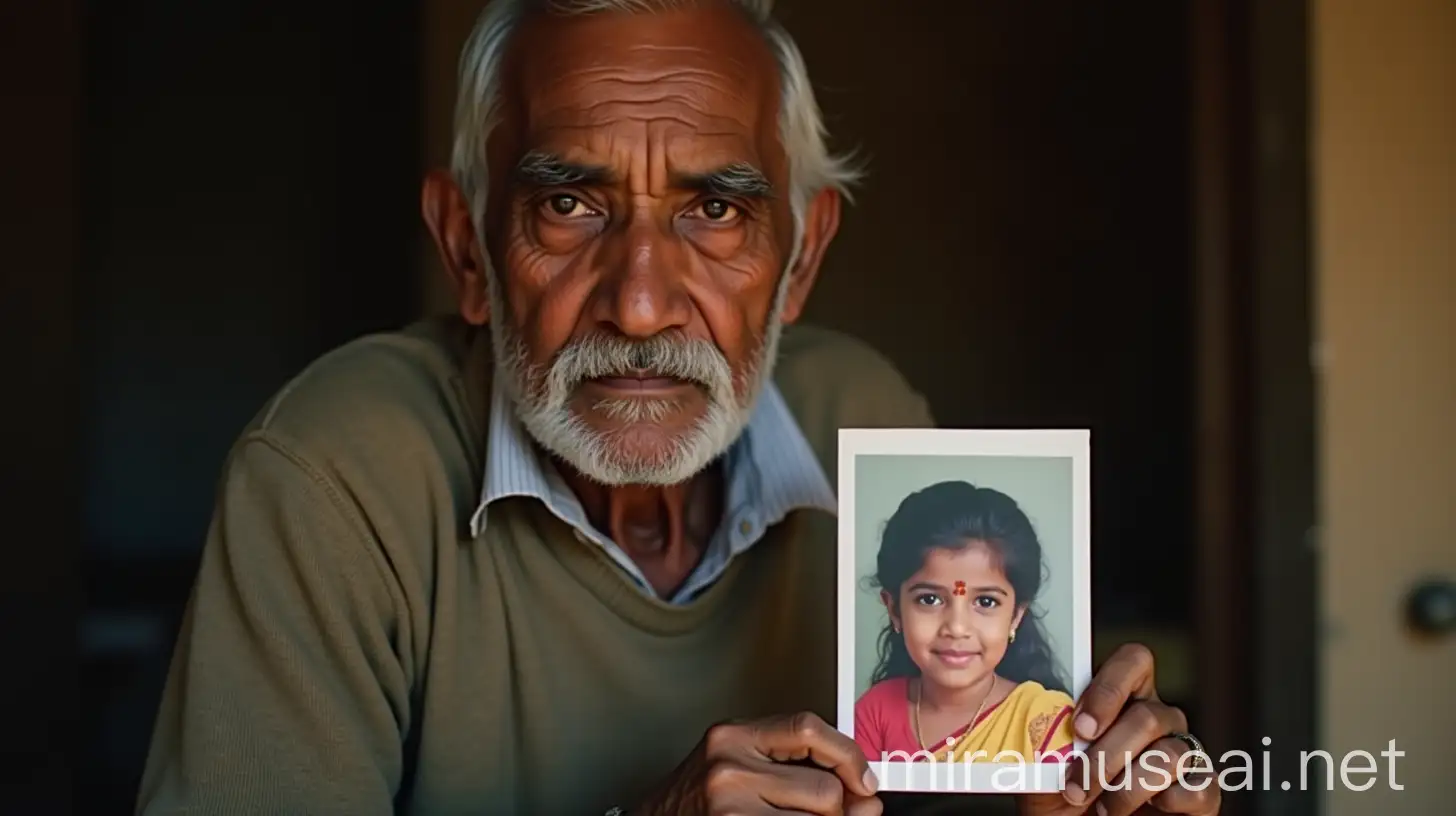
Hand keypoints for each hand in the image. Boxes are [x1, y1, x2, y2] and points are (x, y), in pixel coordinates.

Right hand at [633, 711, 882, 815]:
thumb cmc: (697, 799)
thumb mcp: (737, 762)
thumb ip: (791, 764)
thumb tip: (862, 791)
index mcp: (732, 736)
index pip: (808, 728)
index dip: (849, 755)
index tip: (864, 780)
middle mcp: (728, 767)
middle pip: (823, 788)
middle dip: (838, 809)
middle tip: (834, 815)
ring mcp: (730, 806)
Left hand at [1021, 644, 1220, 815]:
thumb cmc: (1063, 795)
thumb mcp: (1044, 758)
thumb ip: (1046, 726)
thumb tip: (1030, 696)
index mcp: (1124, 698)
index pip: (1134, 661)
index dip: (1110, 688)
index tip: (1080, 728)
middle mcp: (1160, 719)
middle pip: (1148, 716)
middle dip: (1106, 757)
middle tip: (1077, 786)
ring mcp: (1184, 754)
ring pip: (1170, 755)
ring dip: (1128, 788)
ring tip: (1103, 808)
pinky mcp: (1203, 793)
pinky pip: (1199, 789)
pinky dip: (1167, 803)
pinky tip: (1146, 811)